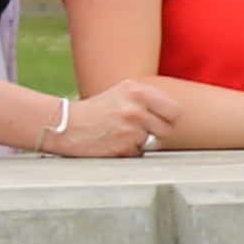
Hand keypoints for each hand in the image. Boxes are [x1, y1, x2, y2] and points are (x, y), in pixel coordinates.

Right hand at [37, 80, 173, 158]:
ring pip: (152, 142)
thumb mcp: (123, 93)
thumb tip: (177, 114)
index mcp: (137, 90)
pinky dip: (128, 151)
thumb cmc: (97, 110)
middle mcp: (136, 107)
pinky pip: (138, 153)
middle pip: (168, 129)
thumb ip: (149, 100)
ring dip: (141, 142)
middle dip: (157, 133)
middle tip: (139, 130)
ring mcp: (130, 127)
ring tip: (121, 134)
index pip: (174, 110)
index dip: (169, 119)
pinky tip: (113, 142)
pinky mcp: (123, 146)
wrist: (66, 125)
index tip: (161, 121)